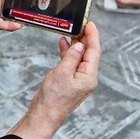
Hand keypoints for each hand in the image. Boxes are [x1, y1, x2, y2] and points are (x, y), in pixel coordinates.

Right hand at [7, 22, 100, 138]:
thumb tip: (79, 45)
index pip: (94, 51)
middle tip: (80, 25)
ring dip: (77, 45)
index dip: (93, 36)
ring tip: (71, 31)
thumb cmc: (53, 98)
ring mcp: (79, 80)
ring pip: (81, 57)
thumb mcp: (62, 73)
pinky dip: (69, 53)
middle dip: (86, 38)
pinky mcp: (70, 81)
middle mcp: (87, 78)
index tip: (90, 24)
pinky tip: (64, 45)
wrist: (44, 114)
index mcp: (89, 77)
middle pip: (90, 54)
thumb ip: (72, 57)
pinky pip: (73, 63)